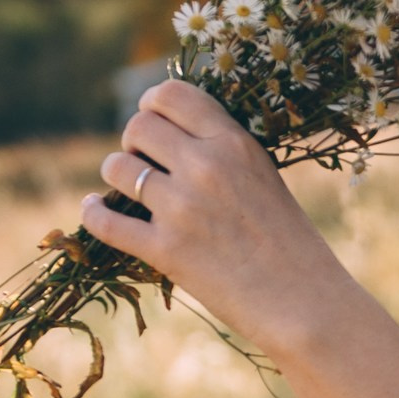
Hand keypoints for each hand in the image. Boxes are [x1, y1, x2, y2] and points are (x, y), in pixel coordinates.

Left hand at [80, 78, 398, 397]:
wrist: (304, 302)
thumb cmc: (292, 242)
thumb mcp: (264, 177)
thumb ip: (223, 151)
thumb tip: (173, 135)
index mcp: (235, 143)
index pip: (172, 95)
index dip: (151, 104)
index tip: (151, 119)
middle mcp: (206, 166)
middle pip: (138, 126)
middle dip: (133, 140)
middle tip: (142, 159)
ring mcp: (182, 208)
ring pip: (116, 167)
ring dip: (115, 174)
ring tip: (127, 188)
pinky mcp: (164, 250)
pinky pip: (105, 220)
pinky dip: (94, 212)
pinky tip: (95, 208)